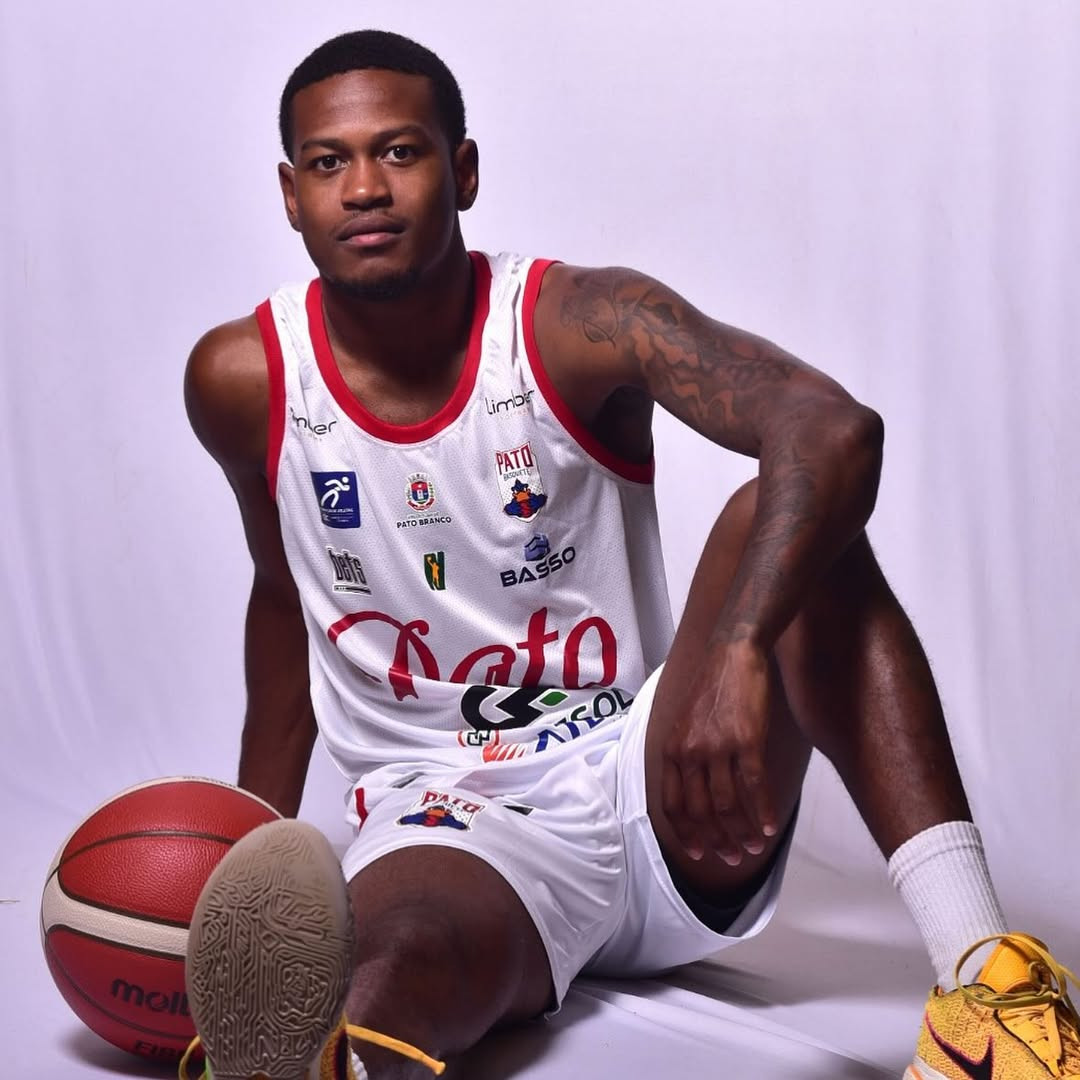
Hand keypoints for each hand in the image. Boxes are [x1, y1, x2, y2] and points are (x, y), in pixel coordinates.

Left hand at [660, 639, 778, 862]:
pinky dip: (764, 810)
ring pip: (727, 804)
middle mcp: (689, 752)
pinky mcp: (746, 740)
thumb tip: (696, 791)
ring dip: (742, 831)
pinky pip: (754, 786)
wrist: (733, 653)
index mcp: (671, 749)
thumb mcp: (685, 722)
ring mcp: (717, 747)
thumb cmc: (712, 688)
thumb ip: (686, 756)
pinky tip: (772, 826)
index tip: (698, 853)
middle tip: (732, 857)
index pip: (671, 804)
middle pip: (700, 811)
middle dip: (716, 840)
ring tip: (754, 846)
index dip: (685, 833)